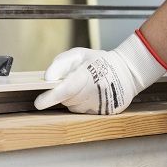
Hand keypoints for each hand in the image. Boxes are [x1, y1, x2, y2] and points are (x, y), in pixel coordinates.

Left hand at [33, 30, 166, 114]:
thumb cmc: (100, 61)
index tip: (38, 102)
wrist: (127, 72)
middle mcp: (93, 94)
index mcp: (87, 77)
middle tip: (73, 79)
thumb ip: (61, 63)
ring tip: (84, 85)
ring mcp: (99, 105)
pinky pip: (84, 111)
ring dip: (73, 98)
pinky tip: (90, 93)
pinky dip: (82, 103)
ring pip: (74, 107)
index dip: (50, 97)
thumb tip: (47, 77)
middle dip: (63, 92)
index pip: (65, 90)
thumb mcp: (79, 54)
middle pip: (67, 100)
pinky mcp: (103, 113)